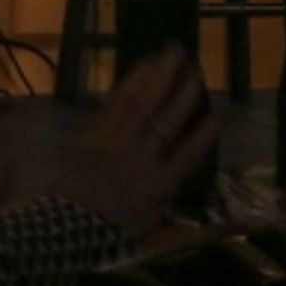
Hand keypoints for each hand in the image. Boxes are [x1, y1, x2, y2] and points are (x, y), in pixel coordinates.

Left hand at [55, 48, 214, 238]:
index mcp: (158, 185)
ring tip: (171, 54)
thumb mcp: (147, 227)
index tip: (216, 118)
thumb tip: (181, 192)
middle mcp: (141, 157)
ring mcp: (118, 141)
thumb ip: (166, 207)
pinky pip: (117, 102)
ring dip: (159, 77)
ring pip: (143, 104)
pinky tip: (141, 67)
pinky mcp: (97, 130)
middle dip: (183, 92)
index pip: (187, 157)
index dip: (202, 138)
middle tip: (196, 67)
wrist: (69, 223)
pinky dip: (131, 82)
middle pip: (167, 120)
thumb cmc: (111, 230)